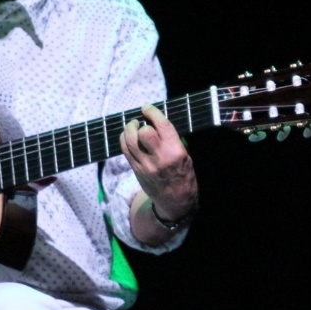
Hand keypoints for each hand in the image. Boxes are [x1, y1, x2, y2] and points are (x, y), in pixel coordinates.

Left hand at [120, 104, 197, 223]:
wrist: (175, 201)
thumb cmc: (184, 175)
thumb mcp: (186, 156)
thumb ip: (172, 140)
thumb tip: (158, 122)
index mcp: (175, 151)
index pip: (161, 125)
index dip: (152, 112)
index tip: (147, 108)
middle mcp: (159, 157)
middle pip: (143, 132)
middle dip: (140, 123)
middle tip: (141, 121)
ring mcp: (145, 165)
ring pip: (129, 140)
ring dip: (129, 128)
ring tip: (133, 126)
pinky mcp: (136, 169)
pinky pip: (125, 149)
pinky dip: (124, 139)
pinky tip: (129, 136)